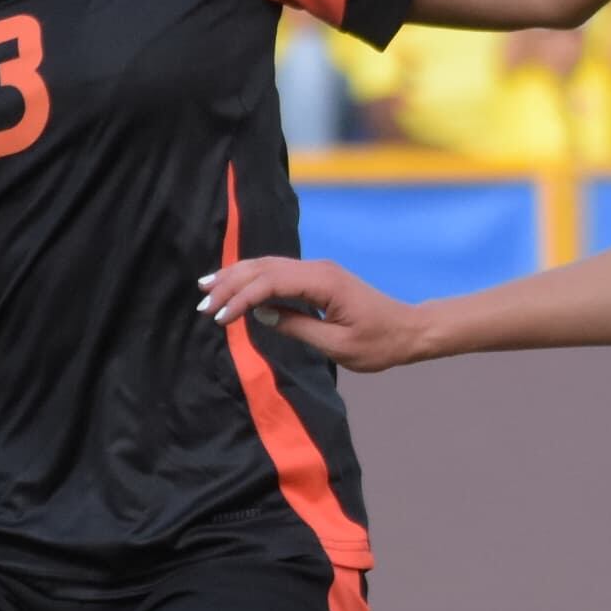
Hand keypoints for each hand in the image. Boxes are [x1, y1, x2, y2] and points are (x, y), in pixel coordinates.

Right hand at [197, 255, 430, 370]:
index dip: (240, 299)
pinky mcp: (317, 277)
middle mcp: (318, 269)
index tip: (219, 318)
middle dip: (230, 284)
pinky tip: (235, 284)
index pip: (270, 284)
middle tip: (201, 301)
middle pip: (264, 268)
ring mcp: (317, 270)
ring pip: (268, 265)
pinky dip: (252, 278)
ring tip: (206, 288)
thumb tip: (262, 314)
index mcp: (324, 283)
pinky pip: (278, 271)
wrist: (409, 330)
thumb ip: (297, 327)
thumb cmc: (379, 343)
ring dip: (236, 277)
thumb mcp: (337, 345)